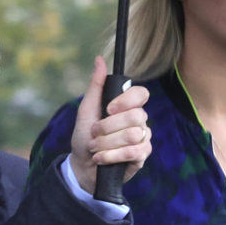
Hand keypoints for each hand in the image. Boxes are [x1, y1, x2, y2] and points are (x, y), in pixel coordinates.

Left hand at [67, 56, 150, 195]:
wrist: (82, 165)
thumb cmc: (84, 135)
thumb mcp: (86, 109)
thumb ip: (96, 85)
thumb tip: (100, 59)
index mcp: (127, 106)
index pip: (141, 94)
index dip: (126, 100)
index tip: (108, 109)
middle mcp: (139, 120)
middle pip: (136, 116)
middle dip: (108, 127)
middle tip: (94, 134)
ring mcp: (143, 138)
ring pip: (133, 135)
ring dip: (107, 143)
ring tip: (95, 148)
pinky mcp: (142, 156)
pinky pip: (134, 152)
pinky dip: (112, 156)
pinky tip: (101, 159)